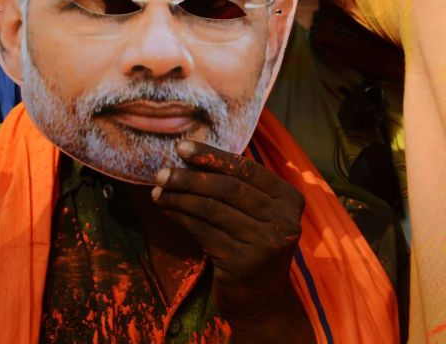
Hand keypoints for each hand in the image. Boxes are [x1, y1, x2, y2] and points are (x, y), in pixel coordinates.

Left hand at [152, 140, 309, 335]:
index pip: (245, 169)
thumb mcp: (254, 214)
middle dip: (188, 178)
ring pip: (211, 209)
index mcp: (289, 199)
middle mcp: (283, 220)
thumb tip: (188, 155)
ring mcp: (266, 243)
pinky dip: (180, 217)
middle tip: (161, 173)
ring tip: (157, 191)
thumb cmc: (251, 245)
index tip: (181, 148)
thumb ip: (234, 186)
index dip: (211, 156)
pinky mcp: (244, 262)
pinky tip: (166, 210)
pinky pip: (202, 231)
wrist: (260, 299)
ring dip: (178, 197)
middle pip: (226, 188)